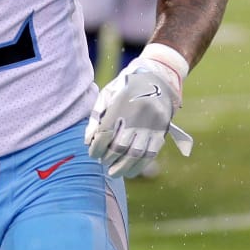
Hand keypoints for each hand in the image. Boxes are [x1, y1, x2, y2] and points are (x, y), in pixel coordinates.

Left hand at [85, 56, 187, 177]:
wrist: (157, 78)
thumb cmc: (125, 88)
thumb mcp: (107, 96)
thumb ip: (96, 118)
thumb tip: (88, 142)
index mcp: (120, 104)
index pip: (104, 134)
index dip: (95, 148)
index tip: (92, 154)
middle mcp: (136, 115)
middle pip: (119, 147)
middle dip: (108, 158)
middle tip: (103, 162)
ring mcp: (151, 124)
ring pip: (135, 154)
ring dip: (123, 167)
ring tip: (114, 172)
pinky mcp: (162, 131)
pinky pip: (151, 154)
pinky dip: (139, 167)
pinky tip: (130, 172)